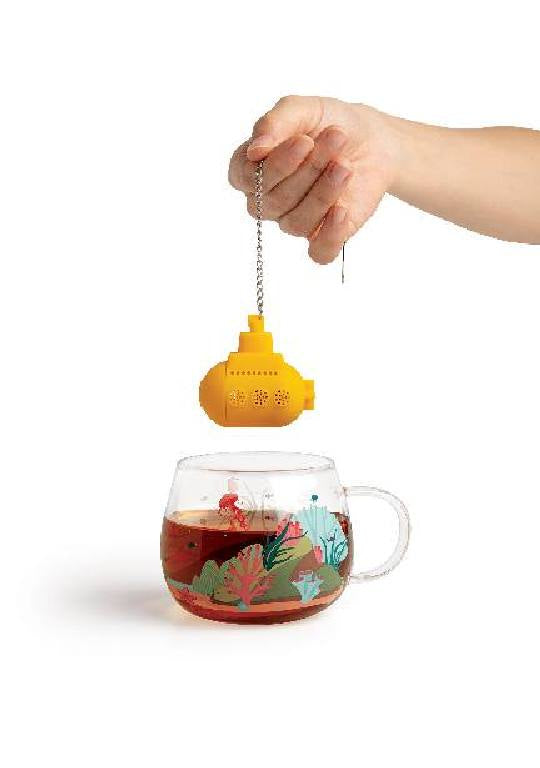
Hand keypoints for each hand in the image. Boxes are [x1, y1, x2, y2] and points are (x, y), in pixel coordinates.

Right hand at [228, 96, 398, 263]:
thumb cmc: (330, 123)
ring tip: (346, 164)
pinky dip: (330, 235)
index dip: (273, 165)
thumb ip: (275, 122)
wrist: (374, 140)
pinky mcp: (324, 237)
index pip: (244, 178)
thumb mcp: (304, 109)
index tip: (303, 141)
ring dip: (324, 193)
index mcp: (252, 169)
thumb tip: (255, 150)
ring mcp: (295, 220)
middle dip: (308, 169)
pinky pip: (318, 252)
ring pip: (295, 223)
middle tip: (336, 139)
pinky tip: (342, 210)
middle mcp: (268, 199)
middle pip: (272, 200)